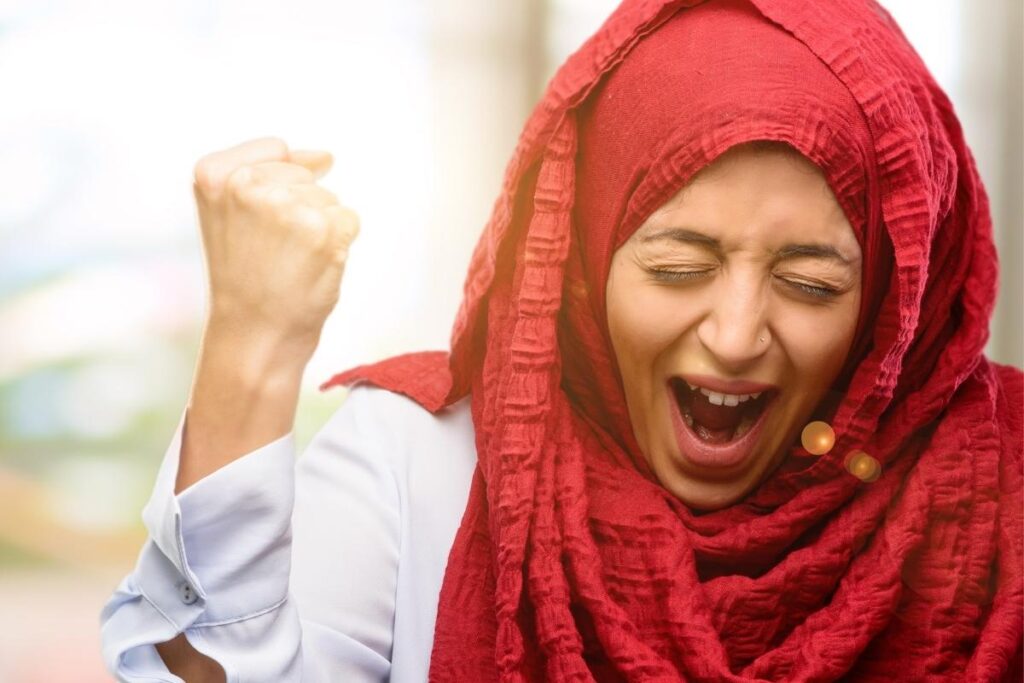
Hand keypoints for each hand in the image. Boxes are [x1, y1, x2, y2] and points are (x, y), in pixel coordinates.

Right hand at [192, 136, 359, 362]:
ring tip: (288, 262)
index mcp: (213, 174)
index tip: (256, 226)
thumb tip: (327, 156)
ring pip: (329, 198)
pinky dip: (339, 244)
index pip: (276, 149)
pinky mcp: (322, 230)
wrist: (254, 335)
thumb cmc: (246, 277)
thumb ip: (272, 170)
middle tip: (271, 252)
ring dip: (319, 230)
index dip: (279, 187)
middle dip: (300, 209)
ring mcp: (286, 207)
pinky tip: (311, 268)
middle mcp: (246, 185)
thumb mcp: (233, 213)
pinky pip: (349, 219)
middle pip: (305, 175)